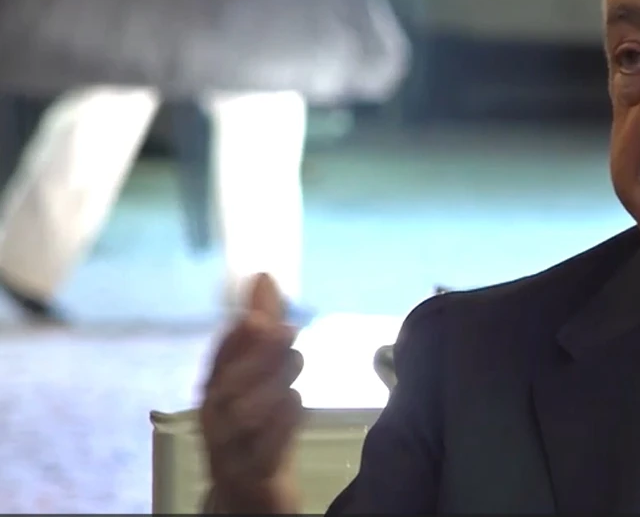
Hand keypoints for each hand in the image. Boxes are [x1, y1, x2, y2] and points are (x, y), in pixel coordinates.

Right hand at [200, 273, 304, 512]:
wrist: (250, 491)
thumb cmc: (256, 425)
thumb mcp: (260, 374)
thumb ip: (262, 329)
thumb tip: (264, 276)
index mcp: (216, 390)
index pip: (218, 361)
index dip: (233, 339)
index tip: (254, 315)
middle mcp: (217, 418)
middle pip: (228, 387)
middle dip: (257, 357)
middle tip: (287, 330)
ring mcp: (231, 450)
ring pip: (244, 417)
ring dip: (272, 385)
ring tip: (296, 362)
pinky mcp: (253, 476)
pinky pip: (264, 451)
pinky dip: (280, 424)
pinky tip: (295, 402)